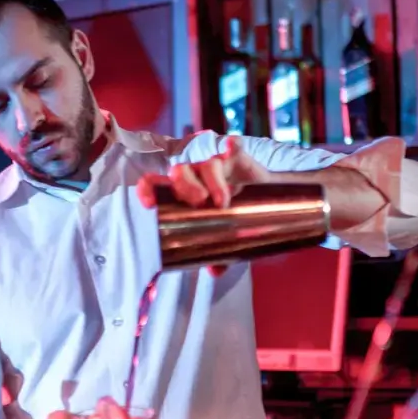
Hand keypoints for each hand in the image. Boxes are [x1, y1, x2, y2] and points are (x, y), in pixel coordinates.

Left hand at [137, 137, 270, 276]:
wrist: (268, 205)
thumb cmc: (236, 220)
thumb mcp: (225, 240)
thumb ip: (218, 254)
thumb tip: (214, 271)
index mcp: (182, 195)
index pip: (157, 186)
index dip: (148, 190)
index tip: (149, 203)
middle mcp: (195, 177)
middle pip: (180, 172)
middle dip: (185, 187)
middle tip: (198, 202)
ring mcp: (216, 166)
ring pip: (206, 165)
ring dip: (212, 181)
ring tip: (222, 202)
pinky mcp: (238, 159)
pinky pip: (233, 149)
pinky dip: (231, 148)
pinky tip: (230, 149)